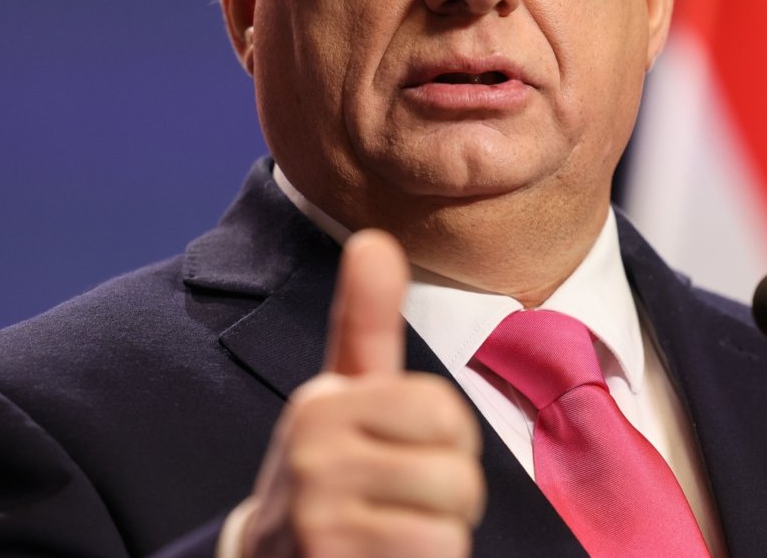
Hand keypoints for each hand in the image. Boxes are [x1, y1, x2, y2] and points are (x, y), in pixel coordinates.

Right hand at [239, 230, 485, 556]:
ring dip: (438, 538)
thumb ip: (364, 322)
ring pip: (450, 521)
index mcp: (322, 400)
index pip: (441, 408)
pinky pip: (436, 555)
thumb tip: (373, 239)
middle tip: (402, 505)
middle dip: (450, 496)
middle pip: (456, 469)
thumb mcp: (341, 395)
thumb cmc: (330, 476)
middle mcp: (311, 453)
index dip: (447, 440)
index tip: (406, 452)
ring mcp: (318, 514)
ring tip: (393, 535)